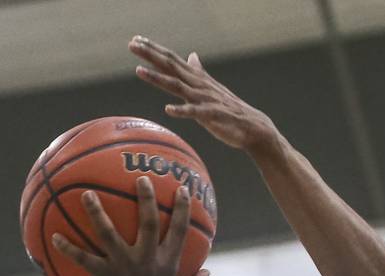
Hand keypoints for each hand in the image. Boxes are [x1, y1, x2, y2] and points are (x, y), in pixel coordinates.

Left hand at [51, 177, 208, 275]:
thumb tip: (208, 273)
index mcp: (167, 264)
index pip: (179, 231)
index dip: (181, 208)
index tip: (181, 188)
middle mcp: (147, 262)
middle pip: (149, 224)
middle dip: (146, 199)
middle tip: (140, 178)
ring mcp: (124, 268)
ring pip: (109, 234)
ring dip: (97, 213)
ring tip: (87, 194)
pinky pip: (84, 259)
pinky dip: (68, 248)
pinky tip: (54, 237)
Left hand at [130, 37, 278, 156]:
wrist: (252, 126)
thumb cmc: (228, 109)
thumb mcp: (209, 87)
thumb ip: (197, 71)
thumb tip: (191, 55)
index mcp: (196, 79)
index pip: (171, 60)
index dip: (154, 50)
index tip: (136, 40)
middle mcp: (198, 85)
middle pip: (171, 66)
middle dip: (151, 55)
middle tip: (132, 44)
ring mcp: (204, 99)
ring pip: (177, 86)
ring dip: (158, 78)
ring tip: (139, 71)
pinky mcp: (212, 116)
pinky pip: (195, 113)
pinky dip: (182, 110)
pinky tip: (169, 110)